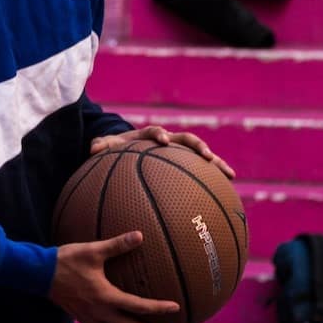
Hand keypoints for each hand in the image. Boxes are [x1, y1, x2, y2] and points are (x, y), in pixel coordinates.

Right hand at [48, 231, 180, 322]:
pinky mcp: (81, 317)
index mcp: (105, 296)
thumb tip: (139, 235)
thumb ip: (117, 244)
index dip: (158, 308)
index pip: (138, 306)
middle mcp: (100, 311)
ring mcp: (89, 317)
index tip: (175, 307)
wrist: (38, 273)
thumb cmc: (65, 260)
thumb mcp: (93, 249)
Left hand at [91, 126, 235, 178]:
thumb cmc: (117, 149)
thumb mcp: (106, 146)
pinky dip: (215, 178)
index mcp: (148, 136)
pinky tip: (228, 191)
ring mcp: (179, 152)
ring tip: (229, 174)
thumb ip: (101, 145)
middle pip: (187, 139)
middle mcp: (168, 140)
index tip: (164, 141)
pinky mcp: (186, 164)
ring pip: (200, 155)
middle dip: (197, 146)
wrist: (129, 148)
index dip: (160, 134)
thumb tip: (92, 148)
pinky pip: (202, 171)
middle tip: (206, 156)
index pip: (155, 131)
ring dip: (215, 162)